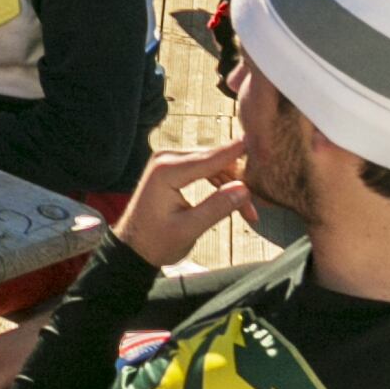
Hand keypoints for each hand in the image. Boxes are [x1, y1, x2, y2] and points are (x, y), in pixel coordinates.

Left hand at [117, 138, 252, 268]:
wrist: (133, 248)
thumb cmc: (156, 242)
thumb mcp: (189, 229)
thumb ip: (217, 208)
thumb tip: (244, 189)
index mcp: (166, 171)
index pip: (209, 158)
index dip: (234, 152)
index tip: (255, 140)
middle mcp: (166, 158)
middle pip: (213, 161)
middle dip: (237, 180)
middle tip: (256, 207)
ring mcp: (169, 161)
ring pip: (212, 165)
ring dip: (231, 185)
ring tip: (249, 213)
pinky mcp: (173, 168)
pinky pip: (204, 169)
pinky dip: (220, 184)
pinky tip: (235, 202)